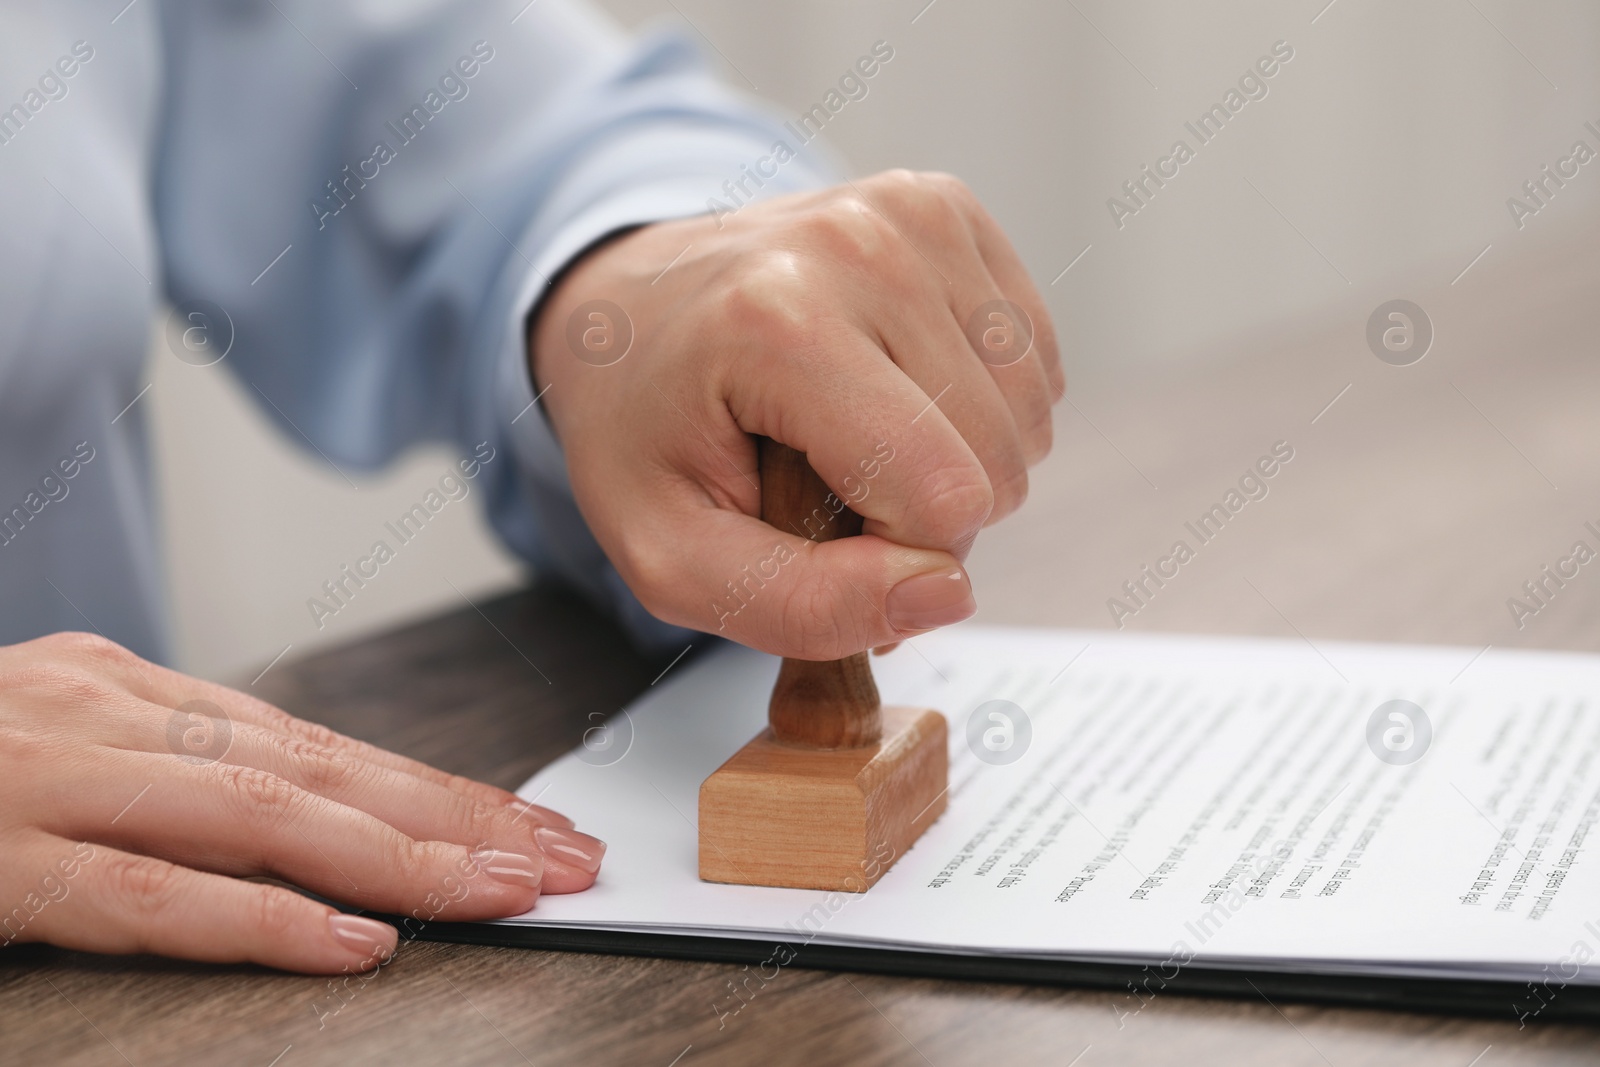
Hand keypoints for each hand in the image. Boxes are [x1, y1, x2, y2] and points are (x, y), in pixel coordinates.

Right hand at [0, 632, 604, 973]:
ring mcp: (55, 781)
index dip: (439, 786)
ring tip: (505, 891)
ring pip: (262, 817)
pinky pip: (149, 894)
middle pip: (323, 770)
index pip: (325, 743)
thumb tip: (304, 815)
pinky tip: (353, 942)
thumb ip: (172, 768)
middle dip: (457, 817)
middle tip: (563, 856)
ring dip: (399, 858)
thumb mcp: (65, 737)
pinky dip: (258, 919)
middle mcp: (115, 718)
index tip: (532, 822)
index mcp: (138, 693)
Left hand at [532, 170, 1061, 659]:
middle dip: (930, 511)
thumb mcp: (671, 560)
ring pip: (1030, 411)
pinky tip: (898, 391)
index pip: (944, 494)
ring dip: (961, 458)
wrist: (626, 307)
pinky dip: (981, 402)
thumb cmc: (642, 436)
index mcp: (777, 324)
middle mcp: (857, 245)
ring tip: (859, 438)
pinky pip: (1034, 358)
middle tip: (829, 487)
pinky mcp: (945, 207)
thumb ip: (799, 606)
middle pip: (998, 456)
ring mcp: (910, 213)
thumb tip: (946, 594)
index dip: (900, 556)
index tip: (819, 533)